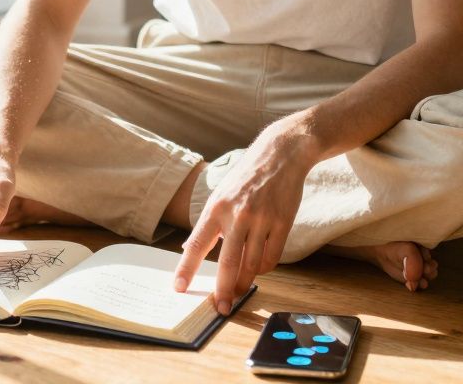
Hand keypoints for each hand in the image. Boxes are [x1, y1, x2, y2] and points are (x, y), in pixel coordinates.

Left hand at [173, 117, 319, 313]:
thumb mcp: (220, 193)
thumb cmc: (246, 176)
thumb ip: (208, 223)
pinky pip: (272, 257)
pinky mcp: (283, 223)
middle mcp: (237, 215)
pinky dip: (264, 268)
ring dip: (244, 281)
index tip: (179, 288)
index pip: (196, 245)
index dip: (186, 269)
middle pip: (227, 263)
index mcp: (216, 208)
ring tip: (239, 289)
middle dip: (223, 290)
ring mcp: (262, 220)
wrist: (280, 154)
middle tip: (220, 307)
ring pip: (252, 265)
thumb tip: (188, 248)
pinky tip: (259, 268)